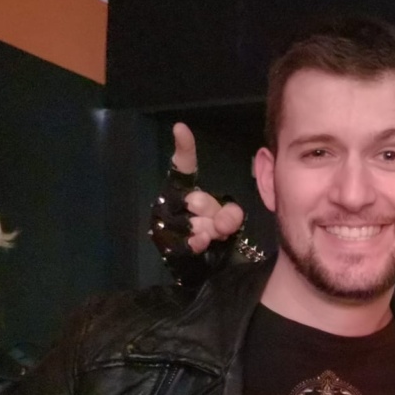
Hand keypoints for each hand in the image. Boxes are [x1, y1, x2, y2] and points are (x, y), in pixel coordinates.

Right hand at [170, 123, 243, 252]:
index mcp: (182, 189)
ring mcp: (165, 224)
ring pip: (194, 222)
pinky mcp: (166, 245)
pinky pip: (184, 241)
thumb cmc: (216, 233)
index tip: (181, 129)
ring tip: (213, 237)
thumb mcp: (228, 218)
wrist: (206, 265)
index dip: (183, 149)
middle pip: (197, 199)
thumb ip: (229, 215)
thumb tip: (224, 224)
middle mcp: (169, 203)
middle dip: (215, 212)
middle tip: (221, 224)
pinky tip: (203, 242)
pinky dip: (196, 242)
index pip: (182, 167)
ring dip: (210, 231)